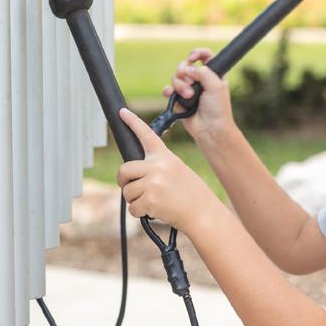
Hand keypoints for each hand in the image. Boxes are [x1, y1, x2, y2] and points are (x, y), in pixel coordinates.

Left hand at [117, 108, 216, 231]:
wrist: (203, 213)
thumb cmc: (190, 195)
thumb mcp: (177, 172)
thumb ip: (156, 168)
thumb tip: (133, 175)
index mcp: (165, 157)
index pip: (147, 135)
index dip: (133, 122)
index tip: (122, 112)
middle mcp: (158, 166)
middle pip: (124, 169)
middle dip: (124, 181)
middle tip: (132, 189)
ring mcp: (153, 182)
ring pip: (127, 191)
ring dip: (135, 200)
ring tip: (154, 203)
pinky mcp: (150, 199)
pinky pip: (132, 207)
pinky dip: (139, 213)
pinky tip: (154, 212)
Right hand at [164, 48, 235, 142]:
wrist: (210, 129)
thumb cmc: (218, 109)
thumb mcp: (216, 85)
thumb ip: (203, 72)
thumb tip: (189, 67)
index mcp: (212, 74)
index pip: (205, 56)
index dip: (197, 53)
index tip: (193, 57)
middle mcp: (200, 80)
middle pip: (185, 65)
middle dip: (184, 71)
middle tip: (189, 81)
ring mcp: (189, 90)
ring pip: (176, 77)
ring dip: (180, 85)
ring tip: (189, 96)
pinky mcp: (179, 100)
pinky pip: (169, 90)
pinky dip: (169, 91)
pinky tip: (171, 94)